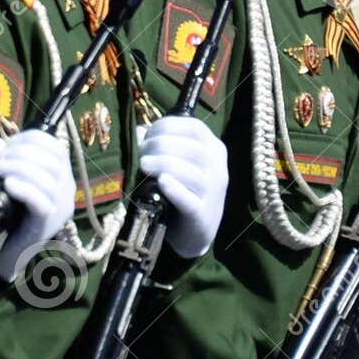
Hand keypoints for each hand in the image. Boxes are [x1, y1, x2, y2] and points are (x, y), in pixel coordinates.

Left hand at [0, 128, 75, 279]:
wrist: (8, 246)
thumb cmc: (9, 207)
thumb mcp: (4, 174)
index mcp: (61, 172)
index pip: (54, 145)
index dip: (27, 139)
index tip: (5, 147)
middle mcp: (67, 186)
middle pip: (51, 159)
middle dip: (19, 152)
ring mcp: (61, 206)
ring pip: (47, 179)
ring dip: (18, 167)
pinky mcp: (48, 222)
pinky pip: (41, 202)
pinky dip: (23, 188)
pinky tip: (8, 184)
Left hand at [136, 115, 227, 257]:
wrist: (195, 233)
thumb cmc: (184, 190)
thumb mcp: (178, 163)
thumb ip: (163, 145)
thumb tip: (140, 131)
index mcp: (214, 149)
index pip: (195, 128)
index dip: (168, 126)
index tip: (146, 134)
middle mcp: (218, 168)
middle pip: (193, 148)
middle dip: (161, 145)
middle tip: (141, 153)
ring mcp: (212, 193)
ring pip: (193, 174)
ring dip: (165, 164)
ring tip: (144, 165)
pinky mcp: (202, 216)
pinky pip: (190, 201)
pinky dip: (175, 189)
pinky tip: (161, 182)